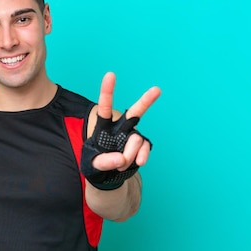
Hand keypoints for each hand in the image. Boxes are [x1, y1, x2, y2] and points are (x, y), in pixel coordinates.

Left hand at [81, 72, 160, 188]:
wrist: (107, 176)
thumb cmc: (95, 164)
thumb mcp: (93, 164)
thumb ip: (104, 161)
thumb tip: (121, 159)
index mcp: (104, 127)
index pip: (105, 107)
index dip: (107, 91)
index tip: (110, 74)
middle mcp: (120, 128)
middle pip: (134, 113)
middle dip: (146, 101)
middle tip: (157, 89)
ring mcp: (132, 137)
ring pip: (136, 141)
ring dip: (129, 155)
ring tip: (121, 164)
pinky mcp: (142, 147)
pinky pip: (145, 149)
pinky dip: (141, 157)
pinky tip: (138, 162)